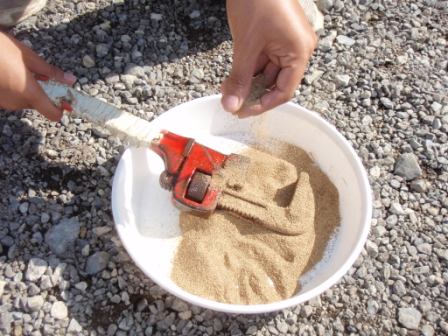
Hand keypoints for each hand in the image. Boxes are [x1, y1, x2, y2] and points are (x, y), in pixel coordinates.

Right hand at [0, 32, 75, 120]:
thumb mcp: (28, 56)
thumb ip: (50, 72)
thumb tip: (71, 80)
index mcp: (29, 92)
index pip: (53, 114)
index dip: (61, 107)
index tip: (65, 98)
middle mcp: (16, 102)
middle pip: (39, 105)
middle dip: (42, 92)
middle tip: (39, 75)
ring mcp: (3, 103)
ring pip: (24, 101)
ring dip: (27, 90)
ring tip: (19, 69)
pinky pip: (11, 98)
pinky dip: (14, 89)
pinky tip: (9, 73)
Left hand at [221, 0, 317, 116]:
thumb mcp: (246, 45)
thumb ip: (239, 78)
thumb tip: (231, 105)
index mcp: (299, 52)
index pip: (284, 91)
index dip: (263, 105)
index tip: (242, 112)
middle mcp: (297, 49)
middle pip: (276, 83)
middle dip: (252, 93)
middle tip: (230, 102)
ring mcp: (287, 43)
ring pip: (267, 73)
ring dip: (248, 82)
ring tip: (228, 89)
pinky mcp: (275, 37)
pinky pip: (263, 60)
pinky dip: (249, 69)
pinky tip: (233, 76)